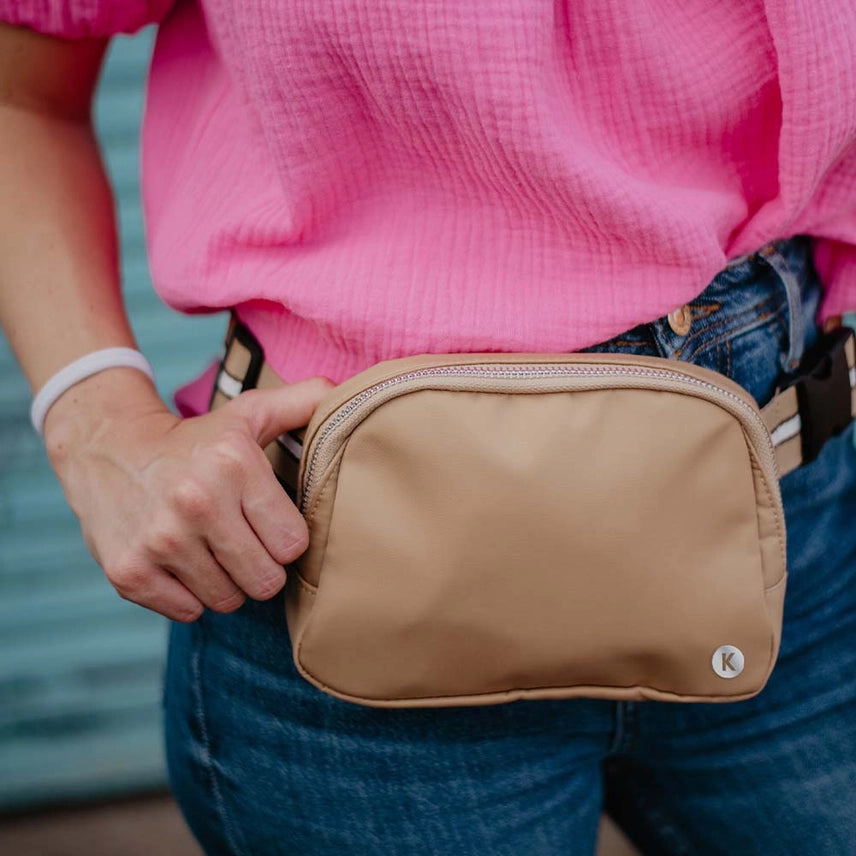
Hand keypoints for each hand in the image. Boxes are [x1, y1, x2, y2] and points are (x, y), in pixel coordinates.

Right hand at [44, 368, 332, 621]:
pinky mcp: (130, 573)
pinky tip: (180, 561)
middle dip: (261, 567)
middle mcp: (196, 503)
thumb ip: (300, 403)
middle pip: (266, 581)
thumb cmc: (193, 440)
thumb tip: (343, 392)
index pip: (293, 544)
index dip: (285, 538)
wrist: (105, 448)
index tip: (267, 523)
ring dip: (226, 582)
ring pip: (228, 601)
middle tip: (242, 542)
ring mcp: (159, 541)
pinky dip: (189, 595)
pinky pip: (189, 612)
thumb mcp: (246, 414)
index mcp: (233, 465)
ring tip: (210, 549)